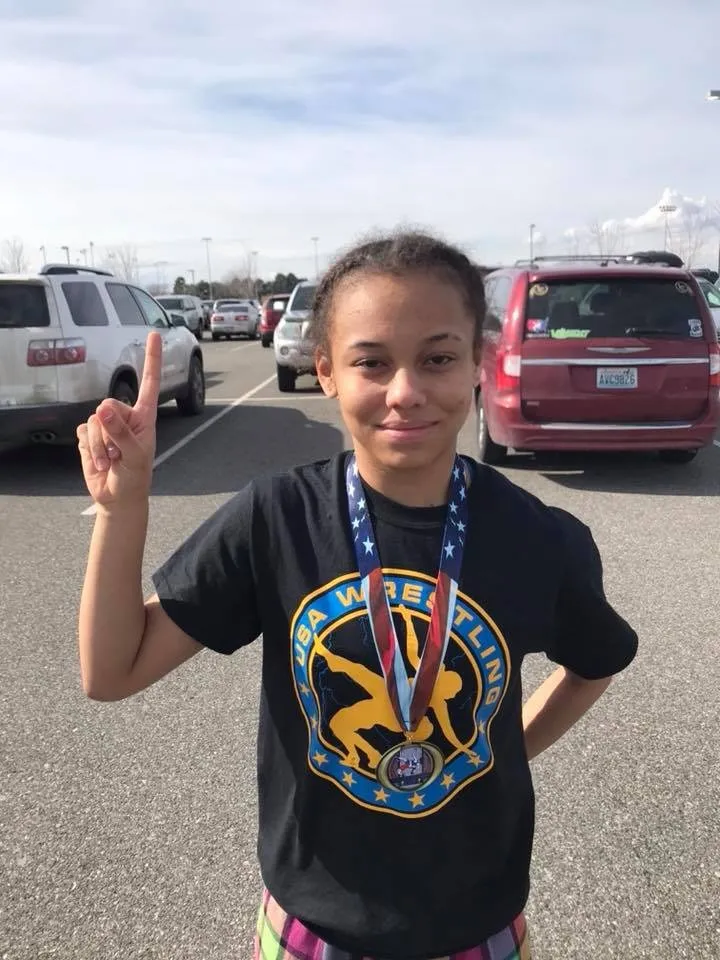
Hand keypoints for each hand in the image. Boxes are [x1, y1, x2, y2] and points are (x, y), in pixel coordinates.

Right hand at [77, 332, 161, 509]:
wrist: (117, 497)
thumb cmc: (135, 476)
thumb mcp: (134, 456)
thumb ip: (120, 432)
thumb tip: (102, 408)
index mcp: (144, 416)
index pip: (148, 382)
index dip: (151, 358)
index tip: (155, 333)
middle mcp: (125, 416)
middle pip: (109, 406)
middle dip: (111, 432)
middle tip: (119, 453)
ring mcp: (106, 425)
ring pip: (94, 421)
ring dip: (101, 446)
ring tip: (111, 460)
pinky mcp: (90, 435)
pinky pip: (83, 433)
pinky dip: (90, 450)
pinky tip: (99, 461)